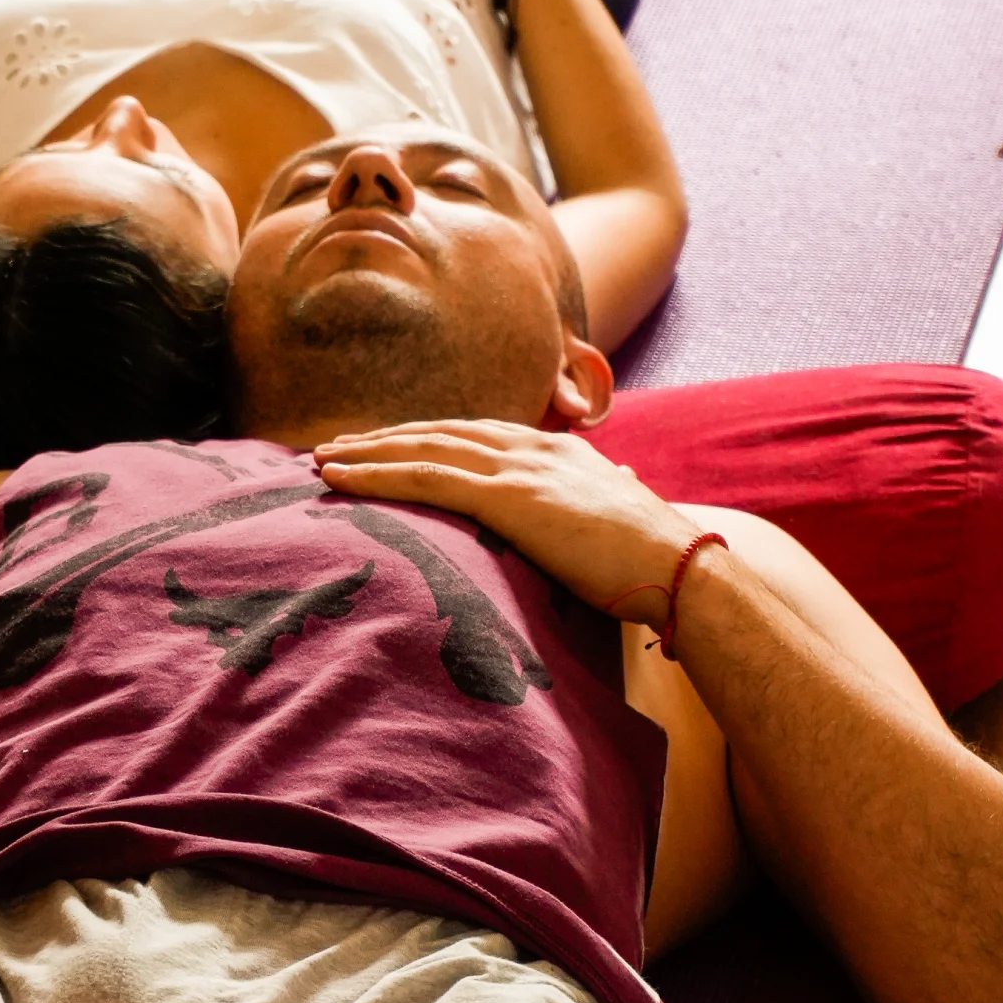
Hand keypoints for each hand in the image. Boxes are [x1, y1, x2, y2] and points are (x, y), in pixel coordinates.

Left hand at [313, 419, 697, 622]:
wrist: (680, 569)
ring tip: (321, 461)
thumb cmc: (654, 560)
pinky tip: (339, 478)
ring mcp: (520, 467)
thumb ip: (607, 495)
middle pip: (441, 433)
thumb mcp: (622, 516)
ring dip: (368, 453)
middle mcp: (533, 447)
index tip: (387, 446)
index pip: (474, 435)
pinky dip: (376, 474)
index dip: (426, 439)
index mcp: (557, 450)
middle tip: (334, 447)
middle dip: (385, 439)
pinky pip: (426, 478)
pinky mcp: (509, 497)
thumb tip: (623, 487)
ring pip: (424, 450)